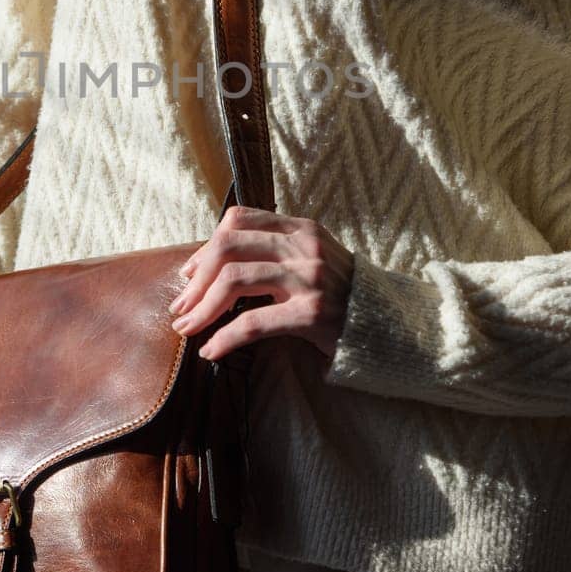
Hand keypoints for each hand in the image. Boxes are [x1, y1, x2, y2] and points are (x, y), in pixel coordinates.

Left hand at [167, 203, 354, 363]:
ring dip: (202, 308)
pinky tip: (211, 351)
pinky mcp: (311, 313)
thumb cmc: (342, 295)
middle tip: (180, 306)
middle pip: (228, 248)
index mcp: (300, 228)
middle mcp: (302, 247)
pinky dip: (224, 338)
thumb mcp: (313, 259)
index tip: (191, 273)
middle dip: (196, 279)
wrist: (389, 325)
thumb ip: (275, 251)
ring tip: (187, 329)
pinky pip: (254, 322)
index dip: (206, 246)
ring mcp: (308, 278)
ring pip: (235, 281)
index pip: (239, 219)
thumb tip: (214, 264)